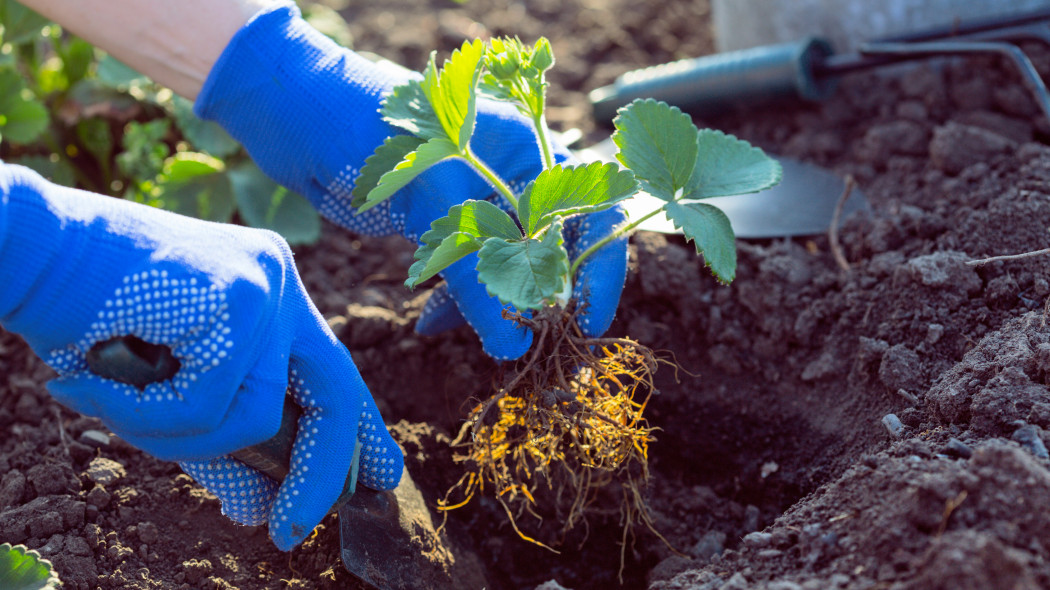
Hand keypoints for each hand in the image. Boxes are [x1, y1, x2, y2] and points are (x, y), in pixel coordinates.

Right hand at [0, 164, 401, 549]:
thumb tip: (257, 506)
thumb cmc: (83, 315)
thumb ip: (217, 438)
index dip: (355, 430)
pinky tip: (94, 387)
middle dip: (318, 470)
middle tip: (290, 529)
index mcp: (269, 294)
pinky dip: (144, 416)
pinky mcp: (235, 298)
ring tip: (112, 409)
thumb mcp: (164, 388)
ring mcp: (264, 284)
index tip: (376, 476)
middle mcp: (278, 282)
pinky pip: (208, 405)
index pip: (330, 372)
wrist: (23, 249)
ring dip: (178, 438)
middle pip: (333, 393)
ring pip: (255, 416)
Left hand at [194, 3, 627, 359]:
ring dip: (498, 309)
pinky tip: (431, 328)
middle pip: (553, 248)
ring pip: (507, 268)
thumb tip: (514, 346)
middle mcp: (512, 176)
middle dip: (546, 301)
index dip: (600, 270)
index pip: (591, 211)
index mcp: (529, 151)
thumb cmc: (366, 127)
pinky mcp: (442, 223)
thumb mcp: (429, 199)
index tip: (586, 324)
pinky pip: (466, 273)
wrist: (294, 110)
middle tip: (536, 348)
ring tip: (488, 346)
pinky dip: (456, 303)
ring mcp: (476, 201)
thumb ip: (473, 273)